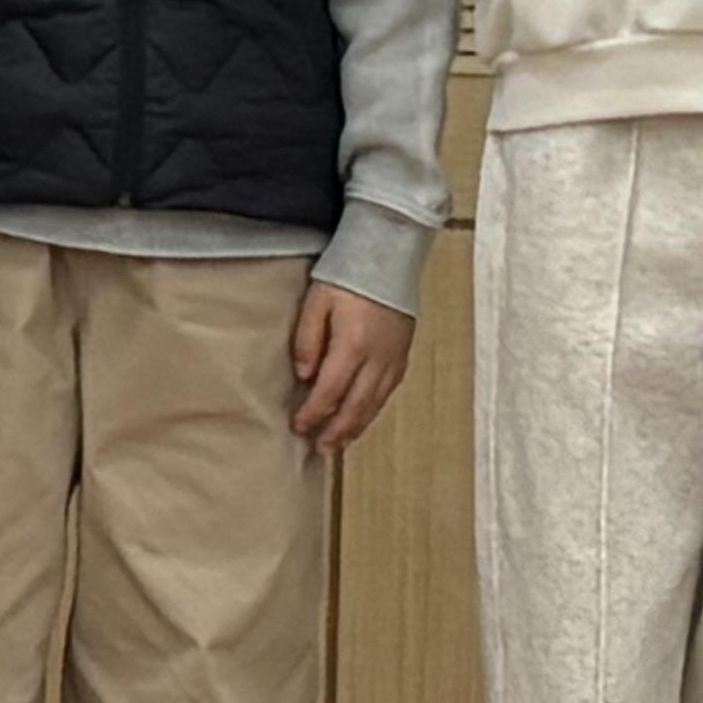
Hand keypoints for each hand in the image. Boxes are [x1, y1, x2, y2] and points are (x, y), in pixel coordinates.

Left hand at [289, 279, 412, 453]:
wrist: (390, 253)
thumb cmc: (348, 273)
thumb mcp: (317, 300)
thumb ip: (308, 338)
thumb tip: (304, 375)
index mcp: (353, 344)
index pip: (330, 390)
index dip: (314, 413)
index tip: (299, 426)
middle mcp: (378, 357)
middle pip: (356, 405)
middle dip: (337, 430)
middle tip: (321, 448)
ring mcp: (395, 357)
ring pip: (375, 402)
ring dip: (357, 426)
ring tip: (340, 443)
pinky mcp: (404, 354)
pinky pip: (389, 391)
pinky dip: (374, 409)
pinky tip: (364, 417)